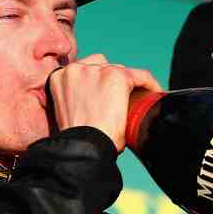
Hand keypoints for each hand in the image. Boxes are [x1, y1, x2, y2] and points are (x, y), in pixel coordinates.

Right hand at [46, 54, 161, 150]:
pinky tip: (153, 93)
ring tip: (134, 98)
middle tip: (118, 99)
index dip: (96, 81)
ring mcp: (96, 71)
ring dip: (125, 83)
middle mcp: (76, 69)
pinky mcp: (116, 76)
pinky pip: (140, 75)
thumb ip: (75, 101)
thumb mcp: (67, 114)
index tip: (106, 94)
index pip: (83, 70)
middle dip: (109, 81)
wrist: (83, 148)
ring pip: (119, 70)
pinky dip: (149, 83)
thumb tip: (92, 108)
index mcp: (59, 78)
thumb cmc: (76, 141)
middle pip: (101, 66)